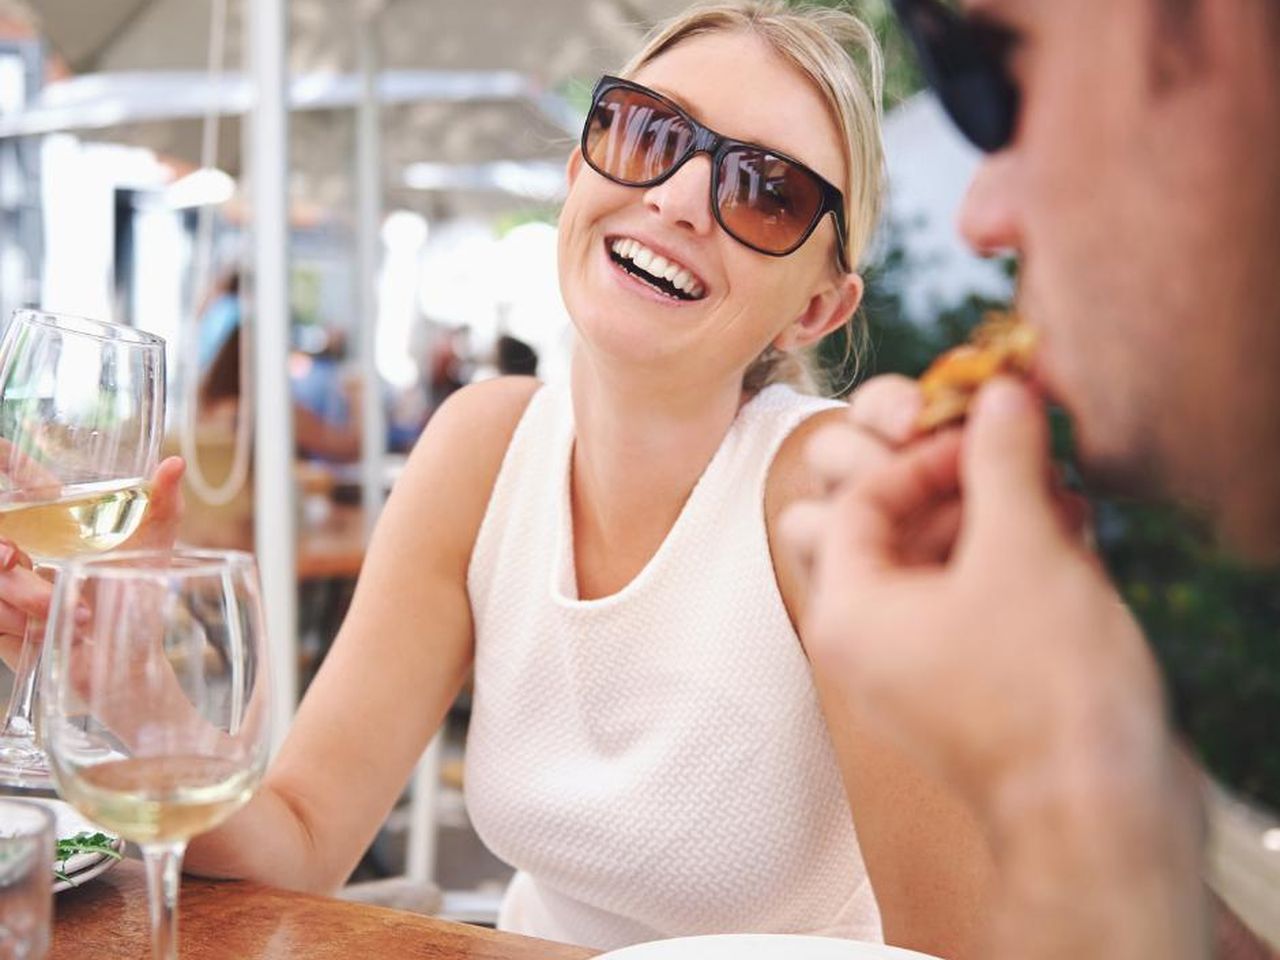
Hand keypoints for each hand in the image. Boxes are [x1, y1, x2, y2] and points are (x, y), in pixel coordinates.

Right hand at [0, 456, 185, 670]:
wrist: (126, 662)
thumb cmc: (140, 601)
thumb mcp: (153, 550)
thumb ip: (162, 505)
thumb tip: (174, 463)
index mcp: (58, 522)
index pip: (19, 480)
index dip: (2, 462)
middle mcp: (26, 546)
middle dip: (5, 557)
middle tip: (21, 563)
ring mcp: (7, 583)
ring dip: (26, 599)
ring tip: (75, 616)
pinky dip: (14, 625)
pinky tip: (44, 633)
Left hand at [785, 378, 1168, 815]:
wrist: (1100, 814)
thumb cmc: (1045, 687)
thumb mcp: (1020, 550)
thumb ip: (998, 458)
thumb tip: (998, 388)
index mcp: (845, 608)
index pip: (855, 494)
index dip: (921, 451)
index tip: (985, 437)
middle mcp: (864, 635)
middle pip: (865, 523)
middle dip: (930, 480)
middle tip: (989, 461)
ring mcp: (913, 658)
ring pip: (922, 555)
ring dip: (978, 513)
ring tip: (1049, 494)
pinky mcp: (964, 674)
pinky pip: (964, 594)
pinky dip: (1004, 555)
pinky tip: (1068, 530)